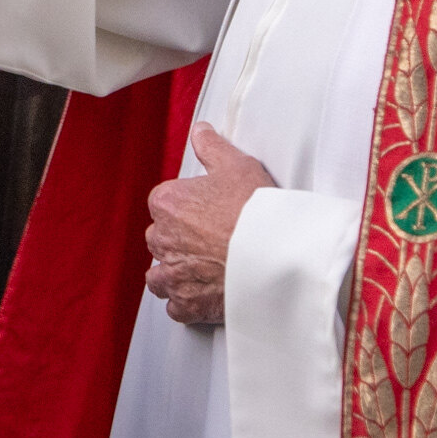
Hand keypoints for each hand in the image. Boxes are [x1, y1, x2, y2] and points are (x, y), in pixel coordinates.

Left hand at [144, 124, 276, 324]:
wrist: (275, 256)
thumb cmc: (256, 211)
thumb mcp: (237, 165)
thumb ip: (212, 147)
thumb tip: (200, 131)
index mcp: (167, 203)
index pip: (164, 203)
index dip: (187, 208)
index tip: (207, 212)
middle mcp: (162, 239)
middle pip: (161, 239)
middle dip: (179, 240)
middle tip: (211, 240)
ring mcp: (172, 274)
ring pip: (161, 275)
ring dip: (176, 273)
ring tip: (204, 269)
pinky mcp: (186, 304)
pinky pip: (176, 305)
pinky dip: (187, 302)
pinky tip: (207, 293)